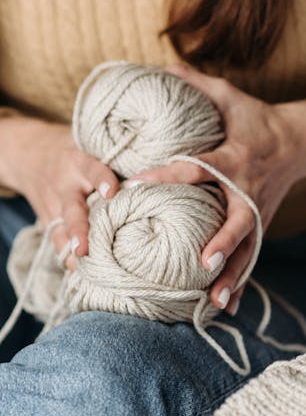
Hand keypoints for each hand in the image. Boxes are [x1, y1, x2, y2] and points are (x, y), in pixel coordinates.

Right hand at [0, 117, 119, 267]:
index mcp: (79, 162)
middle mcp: (65, 184)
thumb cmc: (77, 153)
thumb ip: (119, 160)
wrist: (30, 154)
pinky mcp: (48, 219)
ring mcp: (53, 204)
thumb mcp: (91, 146)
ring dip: (71, 247)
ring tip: (80, 265)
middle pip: (73, 208)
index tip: (112, 192)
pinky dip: (65, 254)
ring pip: (61, 228)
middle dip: (79, 229)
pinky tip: (76, 269)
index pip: (92, 169)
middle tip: (85, 249)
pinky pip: (55, 239)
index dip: (102, 179)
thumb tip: (166, 170)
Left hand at [127, 63, 305, 315]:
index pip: (199, 166)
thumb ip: (195, 84)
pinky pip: (251, 256)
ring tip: (216, 300)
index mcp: (237, 156)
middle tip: (201, 261)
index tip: (137, 184)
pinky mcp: (263, 224)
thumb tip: (157, 68)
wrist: (301, 141)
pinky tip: (227, 306)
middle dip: (222, 241)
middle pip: (238, 219)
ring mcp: (260, 210)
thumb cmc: (258, 118)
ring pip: (247, 247)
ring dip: (233, 274)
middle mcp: (250, 188)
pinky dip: (241, 281)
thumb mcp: (229, 96)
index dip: (168, 173)